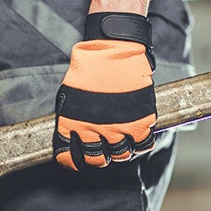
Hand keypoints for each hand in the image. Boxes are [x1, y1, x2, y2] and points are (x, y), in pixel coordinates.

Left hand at [53, 13, 156, 170]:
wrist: (112, 49)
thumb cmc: (89, 66)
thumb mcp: (70, 93)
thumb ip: (72, 116)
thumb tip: (73, 133)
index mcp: (72, 123)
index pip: (67, 156)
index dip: (71, 162)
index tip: (75, 161)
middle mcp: (93, 130)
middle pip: (96, 160)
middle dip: (98, 158)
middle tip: (102, 151)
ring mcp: (117, 128)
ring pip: (121, 155)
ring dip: (120, 151)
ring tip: (121, 142)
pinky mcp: (139, 122)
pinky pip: (143, 145)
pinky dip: (142, 145)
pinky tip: (139, 138)